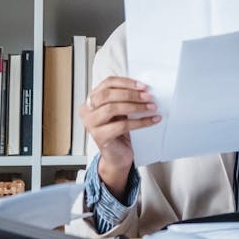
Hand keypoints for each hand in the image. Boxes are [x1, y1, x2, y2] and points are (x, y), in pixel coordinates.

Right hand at [81, 76, 159, 197]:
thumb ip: (124, 98)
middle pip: (107, 95)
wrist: (117, 156)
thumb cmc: (119, 131)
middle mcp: (87, 111)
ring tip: (151, 107)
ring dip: (136, 106)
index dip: (126, 82)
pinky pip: (122, 126)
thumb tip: (143, 88)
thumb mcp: (120, 111)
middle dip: (130, 94)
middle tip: (148, 96)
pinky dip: (140, 122)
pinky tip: (152, 120)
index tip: (143, 86)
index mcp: (91, 100)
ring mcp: (91, 124)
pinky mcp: (100, 137)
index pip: (107, 84)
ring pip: (113, 108)